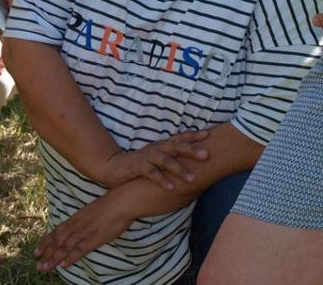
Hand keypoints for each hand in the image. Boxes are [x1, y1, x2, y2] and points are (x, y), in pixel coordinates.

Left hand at [34, 192, 134, 272]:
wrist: (120, 202)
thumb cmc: (108, 204)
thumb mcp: (90, 211)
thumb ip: (83, 220)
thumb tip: (78, 227)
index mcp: (75, 218)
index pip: (57, 232)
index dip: (46, 242)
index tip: (37, 251)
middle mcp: (76, 226)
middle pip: (57, 241)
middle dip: (46, 253)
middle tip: (37, 264)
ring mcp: (84, 233)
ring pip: (65, 247)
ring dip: (54, 258)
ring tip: (44, 268)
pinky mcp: (93, 239)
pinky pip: (79, 251)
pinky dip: (70, 258)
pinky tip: (63, 265)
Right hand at [94, 130, 208, 189]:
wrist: (113, 168)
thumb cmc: (141, 165)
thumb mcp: (158, 160)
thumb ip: (172, 160)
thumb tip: (195, 166)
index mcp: (162, 146)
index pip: (179, 138)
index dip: (193, 135)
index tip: (208, 134)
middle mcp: (156, 148)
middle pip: (176, 146)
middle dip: (191, 150)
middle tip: (207, 155)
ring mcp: (146, 157)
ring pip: (165, 161)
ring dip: (179, 169)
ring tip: (193, 178)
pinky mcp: (137, 167)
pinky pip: (151, 174)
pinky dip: (162, 180)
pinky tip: (171, 187)